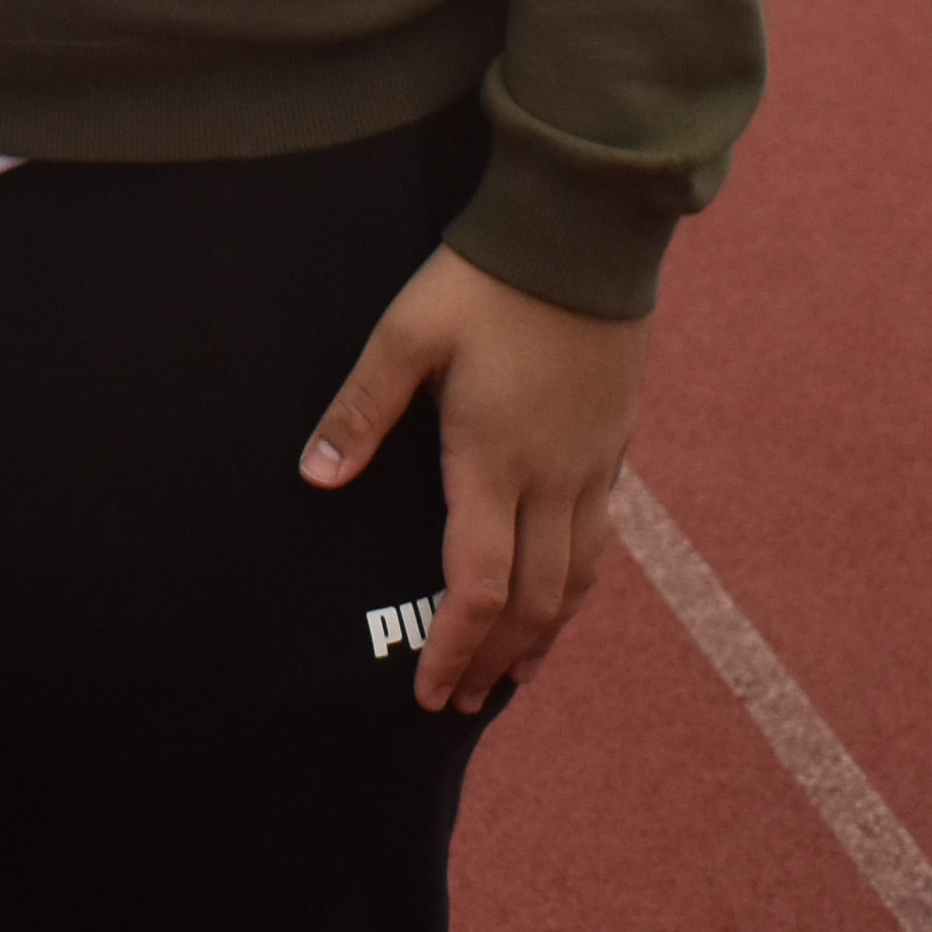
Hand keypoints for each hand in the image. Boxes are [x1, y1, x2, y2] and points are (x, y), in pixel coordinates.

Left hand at [298, 246, 649, 712]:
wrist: (584, 232)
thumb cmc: (485, 279)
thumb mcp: (406, 333)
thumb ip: (360, 410)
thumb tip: (314, 476)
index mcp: (494, 461)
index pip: (478, 587)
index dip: (453, 649)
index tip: (429, 693)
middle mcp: (553, 478)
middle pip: (535, 603)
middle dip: (497, 661)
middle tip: (465, 699)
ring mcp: (593, 463)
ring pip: (579, 578)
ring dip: (545, 633)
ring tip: (515, 669)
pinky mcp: (616, 441)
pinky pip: (601, 537)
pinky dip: (575, 583)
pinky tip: (560, 587)